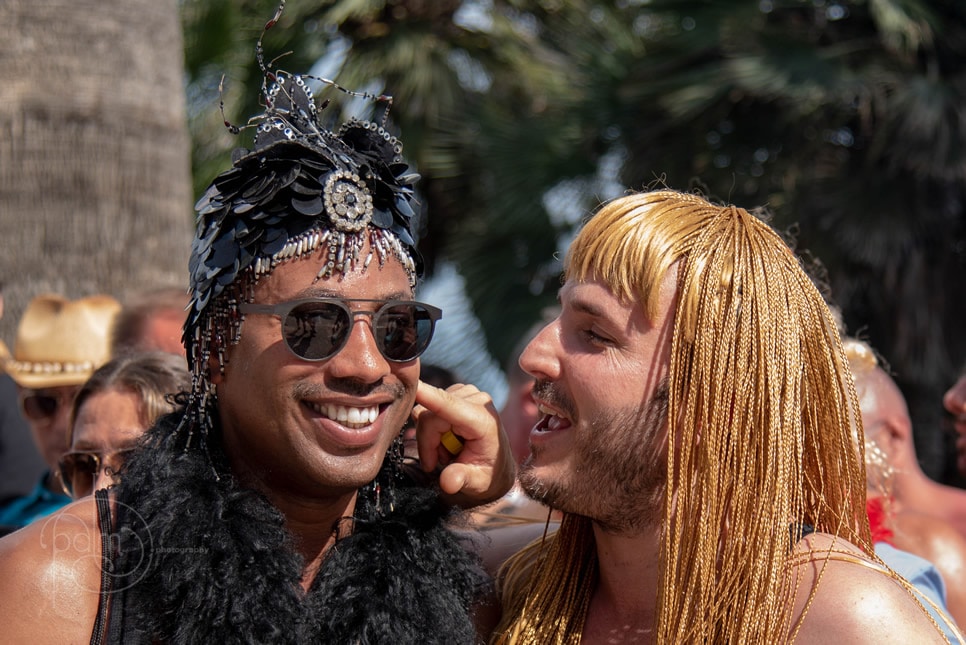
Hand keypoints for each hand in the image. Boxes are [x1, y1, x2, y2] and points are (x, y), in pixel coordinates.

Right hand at [411, 380, 514, 508]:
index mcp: (483, 421)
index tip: (413, 387)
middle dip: (427, 443)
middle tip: (438, 462)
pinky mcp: (457, 392)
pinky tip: (446, 437)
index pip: (450, 406)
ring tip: (447, 450)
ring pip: (424, 412)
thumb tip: (449, 482)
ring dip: (430, 436)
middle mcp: (476, 401)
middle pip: (429, 416)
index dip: (429, 396)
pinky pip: (427, 407)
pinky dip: (431, 426)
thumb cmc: (488, 474)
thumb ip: (462, 479)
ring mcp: (466, 393)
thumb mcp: (477, 483)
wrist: (497, 464)